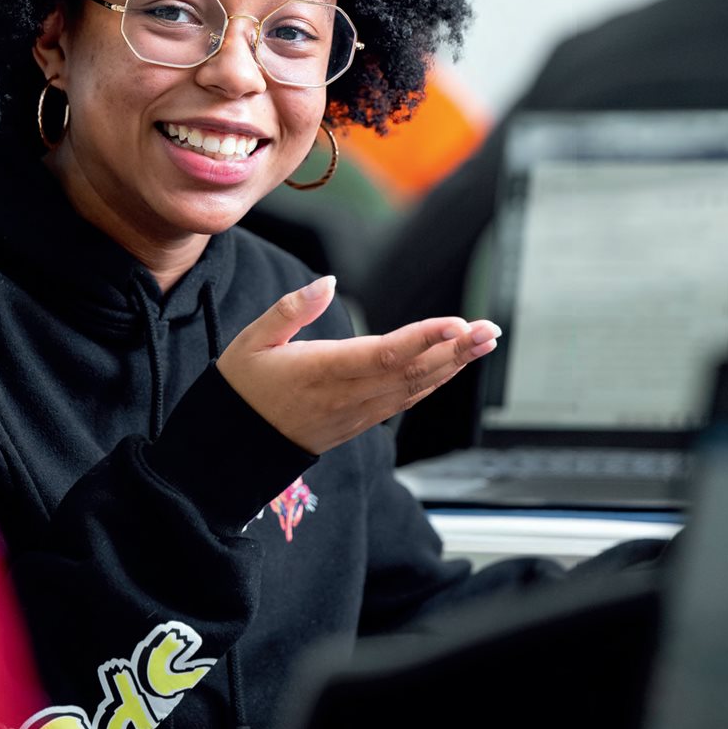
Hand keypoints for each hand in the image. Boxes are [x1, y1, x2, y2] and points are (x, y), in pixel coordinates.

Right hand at [216, 276, 500, 455]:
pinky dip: (434, 380)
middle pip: (411, 373)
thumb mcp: (252, 340)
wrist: (237, 446)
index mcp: (320, 371)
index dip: (423, 339)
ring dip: (453, 364)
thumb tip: (327, 282)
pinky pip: (405, 399)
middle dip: (455, 350)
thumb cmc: (243, 387)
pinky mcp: (360, 420)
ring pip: (415, 388)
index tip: (455, 323)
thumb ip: (291, 309)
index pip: (383, 355)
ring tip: (485, 341)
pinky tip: (454, 364)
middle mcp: (347, 395)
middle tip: (490, 330)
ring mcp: (357, 412)